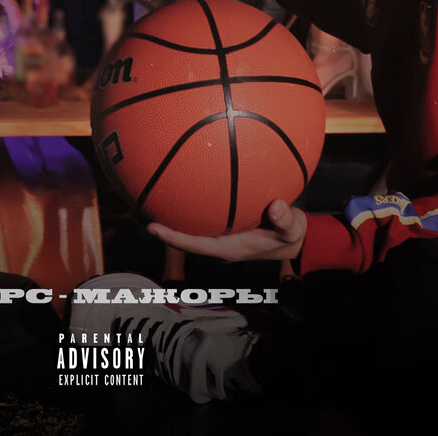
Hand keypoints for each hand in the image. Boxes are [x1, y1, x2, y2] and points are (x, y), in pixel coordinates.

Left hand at [148, 199, 306, 261]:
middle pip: (187, 238)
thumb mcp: (293, 228)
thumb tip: (276, 206)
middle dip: (165, 228)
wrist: (296, 240)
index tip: (152, 228)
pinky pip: (204, 217)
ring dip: (175, 218)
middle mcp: (222, 243)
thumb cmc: (291, 234)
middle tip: (141, 210)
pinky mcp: (227, 225)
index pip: (196, 245)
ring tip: (152, 199)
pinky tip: (181, 188)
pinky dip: (191, 206)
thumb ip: (285, 220)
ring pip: (193, 228)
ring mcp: (223, 235)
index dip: (173, 238)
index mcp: (231, 248)